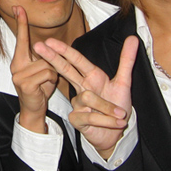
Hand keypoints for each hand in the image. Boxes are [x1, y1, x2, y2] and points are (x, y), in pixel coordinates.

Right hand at [10, 6, 57, 133]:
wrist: (33, 109)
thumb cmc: (38, 88)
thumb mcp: (41, 70)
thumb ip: (41, 58)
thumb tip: (46, 47)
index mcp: (19, 60)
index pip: (21, 38)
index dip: (21, 22)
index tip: (18, 7)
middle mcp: (16, 65)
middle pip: (40, 51)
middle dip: (49, 61)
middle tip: (45, 75)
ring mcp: (19, 74)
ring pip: (47, 63)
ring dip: (52, 73)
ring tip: (45, 83)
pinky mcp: (25, 83)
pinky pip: (47, 73)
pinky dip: (51, 79)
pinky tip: (45, 87)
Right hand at [34, 35, 138, 156]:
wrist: (117, 133)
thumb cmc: (117, 107)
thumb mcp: (124, 82)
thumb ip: (127, 60)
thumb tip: (133, 38)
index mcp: (92, 76)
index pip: (76, 60)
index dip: (64, 50)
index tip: (50, 41)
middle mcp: (82, 87)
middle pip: (65, 70)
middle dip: (52, 57)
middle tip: (38, 45)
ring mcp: (77, 103)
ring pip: (88, 97)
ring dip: (108, 107)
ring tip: (120, 114)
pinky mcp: (76, 119)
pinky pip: (91, 115)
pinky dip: (107, 120)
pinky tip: (116, 122)